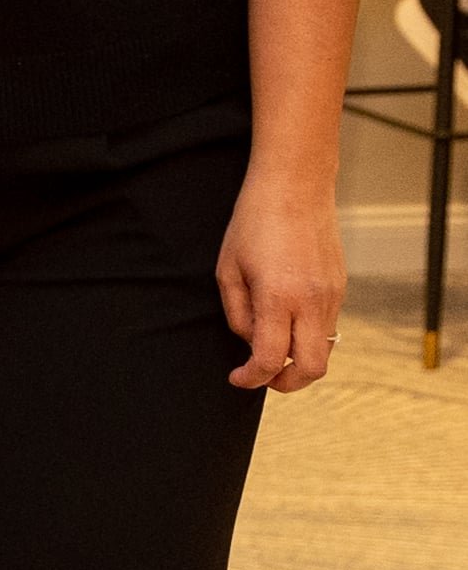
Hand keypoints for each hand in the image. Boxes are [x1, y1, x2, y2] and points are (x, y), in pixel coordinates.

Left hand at [218, 170, 343, 390]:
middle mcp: (312, 301)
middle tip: (262, 376)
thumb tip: (251, 344)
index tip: (237, 378)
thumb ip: (238, 314)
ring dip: (299, 357)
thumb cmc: (253, 223)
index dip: (252, 378)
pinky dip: (308, 335)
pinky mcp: (341, 287)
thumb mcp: (228, 269)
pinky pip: (328, 326)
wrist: (296, 186)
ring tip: (271, 343)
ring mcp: (333, 295)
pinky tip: (287, 317)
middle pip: (312, 369)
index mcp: (279, 297)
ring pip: (325, 349)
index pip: (271, 359)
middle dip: (286, 383)